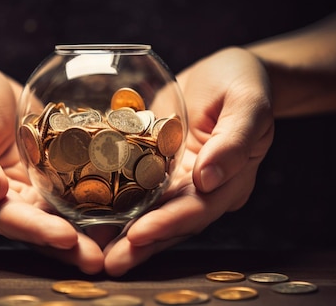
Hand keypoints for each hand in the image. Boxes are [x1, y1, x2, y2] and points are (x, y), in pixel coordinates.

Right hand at [0, 57, 103, 273]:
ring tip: (117, 244)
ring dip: (85, 230)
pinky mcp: (47, 170)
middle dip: (67, 245)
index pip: (7, 218)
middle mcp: (2, 198)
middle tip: (100, 260)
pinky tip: (120, 207)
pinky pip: (70, 187)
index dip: (36, 231)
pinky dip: (92, 199)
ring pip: (57, 214)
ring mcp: (27, 186)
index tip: (67, 238)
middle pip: (37, 226)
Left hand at [102, 47, 274, 275]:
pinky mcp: (158, 167)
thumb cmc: (242, 81)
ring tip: (91, 252)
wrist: (226, 72)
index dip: (169, 224)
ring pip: (151, 212)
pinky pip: (136, 187)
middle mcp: (203, 189)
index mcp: (231, 180)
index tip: (138, 235)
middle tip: (108, 263)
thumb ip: (233, 140)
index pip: (198, 209)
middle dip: (140, 243)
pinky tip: (87, 216)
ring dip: (123, 234)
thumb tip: (209, 179)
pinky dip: (115, 204)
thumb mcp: (248, 102)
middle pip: (171, 221)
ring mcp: (180, 181)